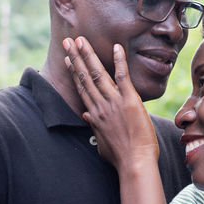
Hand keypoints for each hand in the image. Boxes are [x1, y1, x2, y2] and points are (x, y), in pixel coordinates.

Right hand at [63, 37, 158, 172]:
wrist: (135, 163)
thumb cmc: (120, 157)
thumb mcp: (102, 143)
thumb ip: (94, 127)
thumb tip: (86, 116)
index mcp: (94, 115)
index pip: (82, 88)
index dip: (74, 72)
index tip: (68, 59)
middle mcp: (100, 106)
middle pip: (85, 77)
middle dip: (76, 57)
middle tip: (68, 41)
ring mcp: (114, 102)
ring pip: (98, 74)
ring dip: (89, 55)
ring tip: (81, 41)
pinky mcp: (130, 101)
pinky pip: (123, 76)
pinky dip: (119, 61)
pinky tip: (116, 47)